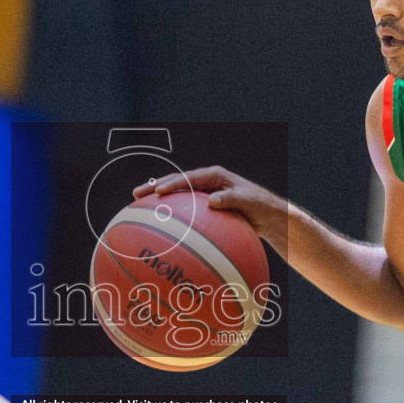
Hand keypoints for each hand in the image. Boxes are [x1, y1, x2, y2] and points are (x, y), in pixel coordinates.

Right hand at [132, 166, 286, 246]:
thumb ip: (232, 198)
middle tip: (136, 194)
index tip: (159, 191)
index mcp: (215, 176)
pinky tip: (157, 227)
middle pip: (176, 183)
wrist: (267, 216)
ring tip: (137, 206)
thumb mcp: (249, 201)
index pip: (189, 178)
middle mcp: (206, 183)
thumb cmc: (261, 206)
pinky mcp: (203, 208)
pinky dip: (170, 215)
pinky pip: (183, 210)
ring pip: (176, 196)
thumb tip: (213, 201)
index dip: (173, 183)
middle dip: (155, 188)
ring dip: (158, 200)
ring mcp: (202, 195)